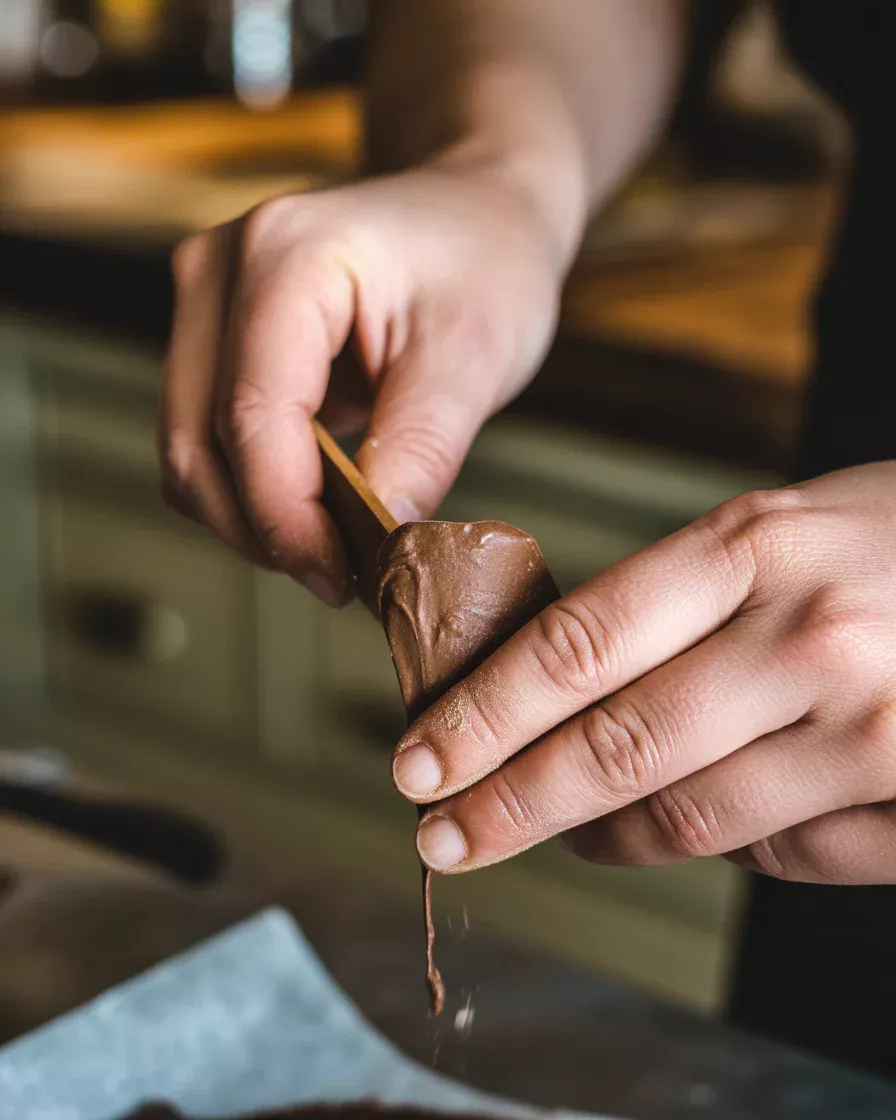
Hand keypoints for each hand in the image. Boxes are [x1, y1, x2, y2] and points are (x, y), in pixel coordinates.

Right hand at [159, 166, 563, 604]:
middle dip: (264, 528)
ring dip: (250, 517)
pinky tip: (313, 508)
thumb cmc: (486, 261)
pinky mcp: (213, 334)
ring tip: (334, 547)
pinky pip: (206, 437)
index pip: (252, 416)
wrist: (474, 211)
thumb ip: (422, 447)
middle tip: (341, 578)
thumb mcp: (478, 353)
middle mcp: (219, 269)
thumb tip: (380, 543)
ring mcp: (205, 299)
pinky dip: (250, 489)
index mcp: (286, 256)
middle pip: (197, 441)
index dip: (286, 516)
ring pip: (188, 450)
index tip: (341, 578)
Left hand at [394, 463, 895, 885]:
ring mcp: (871, 731)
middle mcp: (808, 638)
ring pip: (690, 819)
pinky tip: (689, 824)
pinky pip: (782, 854)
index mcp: (756, 545)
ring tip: (548, 827)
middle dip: (506, 802)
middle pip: (614, 747)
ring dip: (600, 833)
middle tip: (439, 832)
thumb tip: (551, 690)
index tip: (419, 758)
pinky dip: (720, 845)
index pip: (577, 645)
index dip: (482, 714)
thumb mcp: (783, 527)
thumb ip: (675, 603)